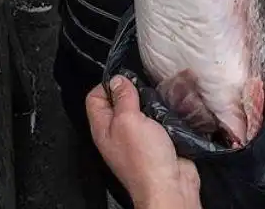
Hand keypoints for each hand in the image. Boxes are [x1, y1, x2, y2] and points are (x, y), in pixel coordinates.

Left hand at [86, 75, 201, 208]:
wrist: (169, 186)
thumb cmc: (145, 160)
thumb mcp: (129, 120)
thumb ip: (123, 98)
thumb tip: (118, 80)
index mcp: (103, 128)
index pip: (95, 97)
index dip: (107, 84)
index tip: (124, 78)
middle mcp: (118, 132)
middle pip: (119, 102)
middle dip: (132, 91)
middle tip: (143, 89)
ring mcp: (137, 138)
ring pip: (141, 110)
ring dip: (151, 102)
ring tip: (158, 99)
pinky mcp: (157, 142)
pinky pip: (158, 121)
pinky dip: (165, 114)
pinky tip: (170, 111)